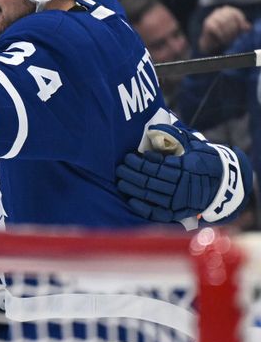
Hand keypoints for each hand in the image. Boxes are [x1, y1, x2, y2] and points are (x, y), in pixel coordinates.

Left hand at [116, 124, 249, 222]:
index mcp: (186, 168)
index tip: (128, 157)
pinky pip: (158, 213)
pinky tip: (131, 200)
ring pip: (150, 195)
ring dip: (132, 188)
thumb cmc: (204, 160)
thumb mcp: (193, 144)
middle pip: (150, 180)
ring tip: (120, 181)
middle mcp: (183, 185)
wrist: (224, 184)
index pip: (157, 167)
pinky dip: (143, 208)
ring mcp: (180, 201)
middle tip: (119, 168)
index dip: (140, 163)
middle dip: (131, 174)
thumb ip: (174, 136)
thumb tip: (153, 128)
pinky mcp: (179, 212)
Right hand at [198, 5, 249, 53]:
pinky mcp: (207, 23)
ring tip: (227, 40)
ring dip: (226, 32)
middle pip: (229, 18)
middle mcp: (218, 11)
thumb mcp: (236, 30)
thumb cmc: (225, 34)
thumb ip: (242, 27)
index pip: (235, 13)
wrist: (210, 42)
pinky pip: (216, 28)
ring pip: (223, 22)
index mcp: (227, 10)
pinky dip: (220, 35)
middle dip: (233, 29)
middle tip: (234, 37)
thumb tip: (248, 27)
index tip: (243, 29)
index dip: (240, 20)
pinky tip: (222, 39)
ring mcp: (212, 16)